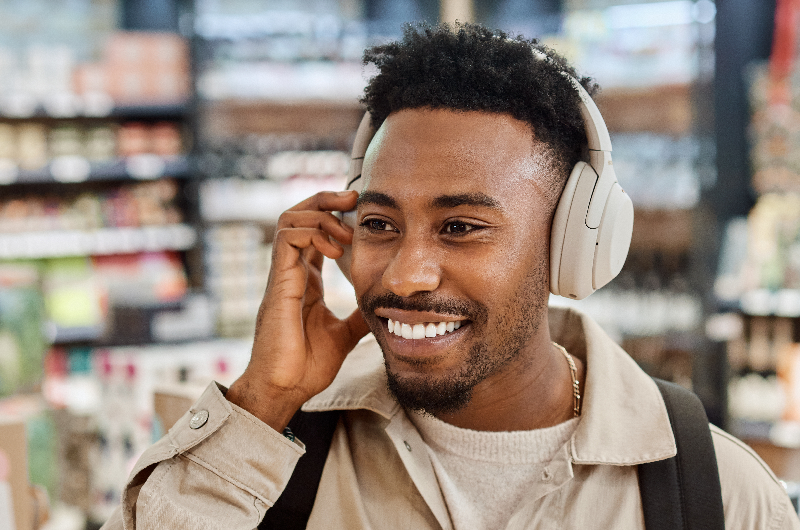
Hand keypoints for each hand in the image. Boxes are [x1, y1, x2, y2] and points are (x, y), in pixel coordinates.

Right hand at [226, 191, 368, 431]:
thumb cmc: (306, 366)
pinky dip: (312, 233)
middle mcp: (291, 272)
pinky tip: (336, 250)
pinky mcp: (278, 284)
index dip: (334, 215)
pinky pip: (287, 240)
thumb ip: (358, 316)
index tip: (360, 210)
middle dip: (325, 200)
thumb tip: (383, 306)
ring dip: (320, 214)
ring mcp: (282, 276)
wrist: (284, 390)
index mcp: (306, 281)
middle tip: (354, 198)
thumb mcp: (344, 334)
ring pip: (289, 220)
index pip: (315, 233)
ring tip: (346, 230)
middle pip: (298, 216)